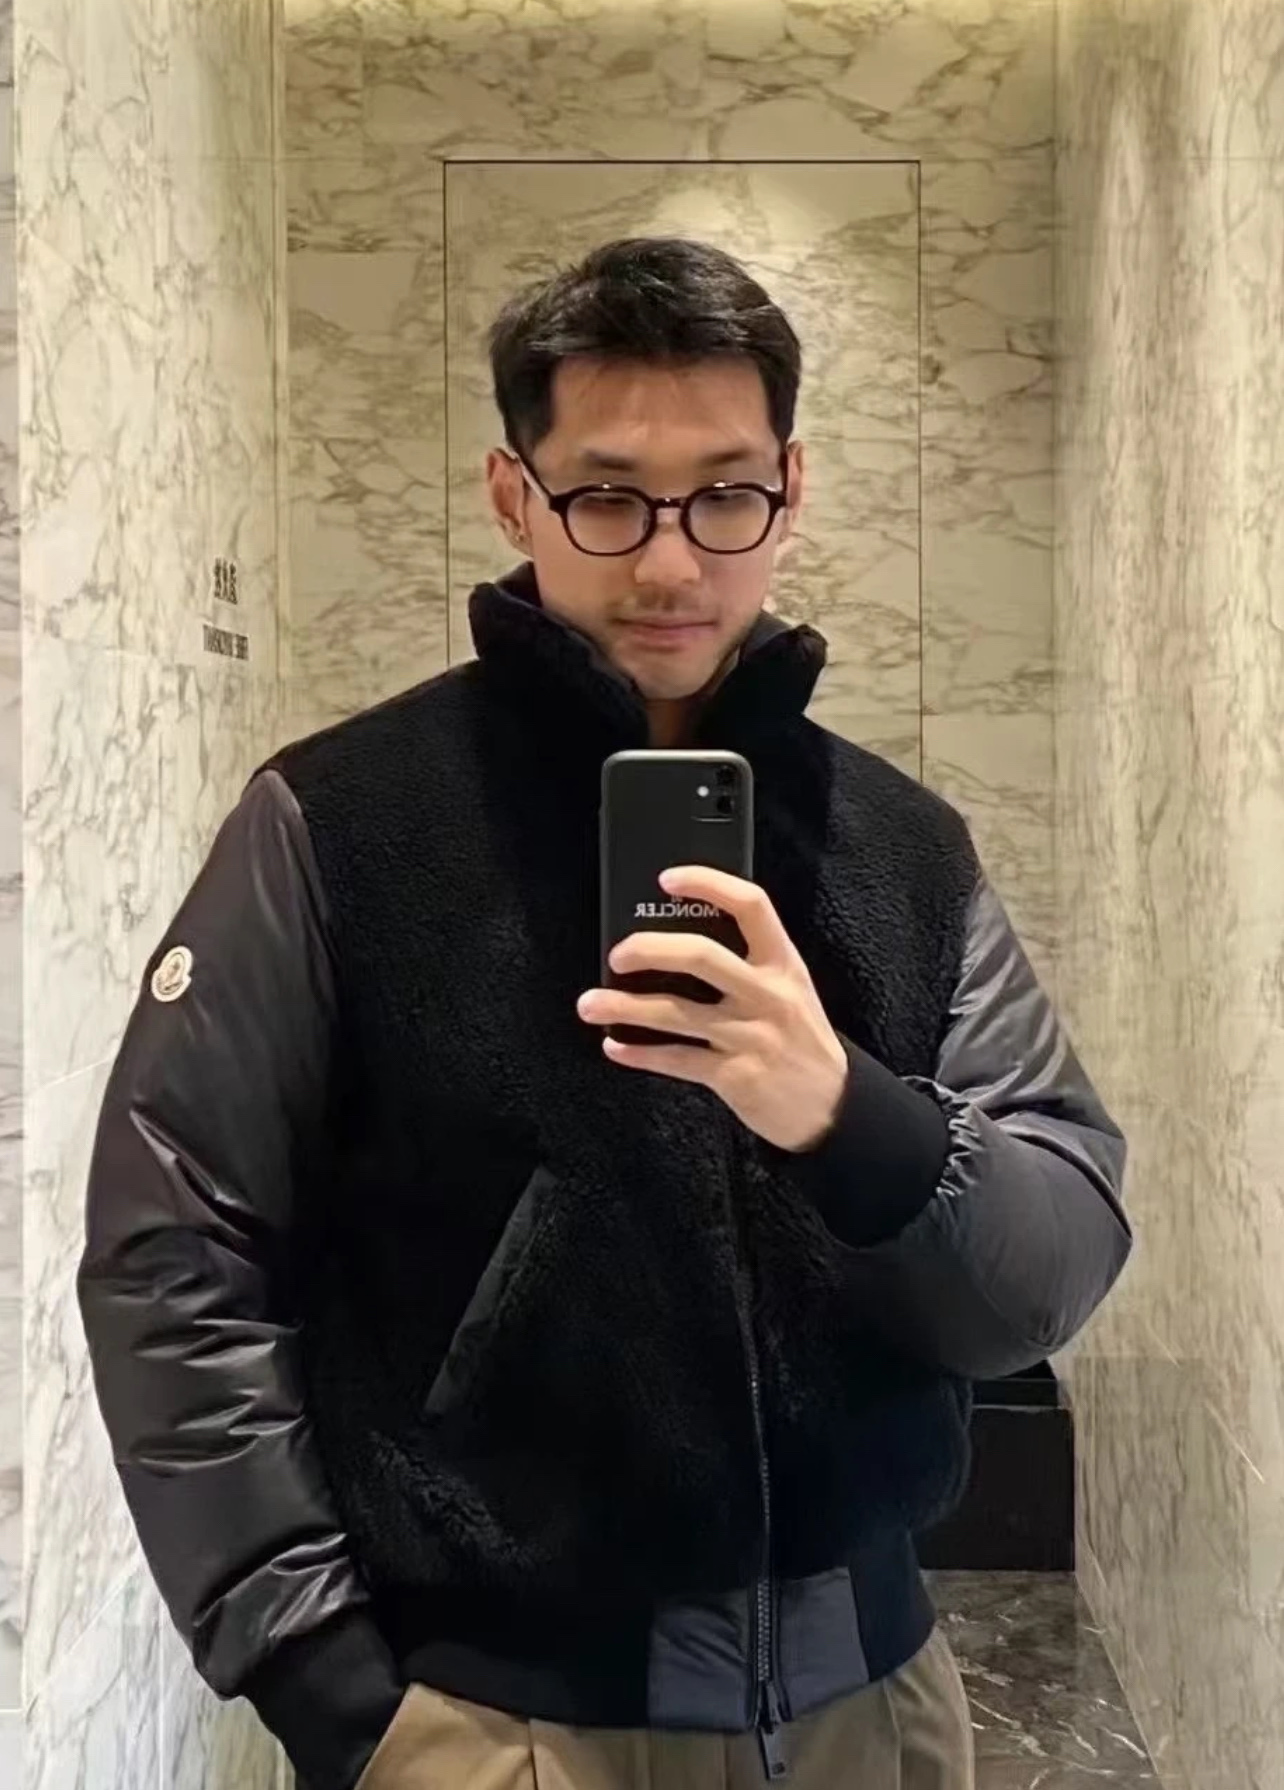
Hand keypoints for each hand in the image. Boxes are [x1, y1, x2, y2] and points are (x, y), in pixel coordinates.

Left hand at [577, 866, 848, 1152]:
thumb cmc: (800, 1039)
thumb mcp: (790, 989)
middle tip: (617, 955)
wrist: (832, 1106)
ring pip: (676, 1013)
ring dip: (624, 1007)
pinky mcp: (735, 1076)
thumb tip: (678, 940)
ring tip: (589, 1003)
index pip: (751, 906)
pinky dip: (639, 1054)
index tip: (668, 878)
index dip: (709, 884)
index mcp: (783, 963)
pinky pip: (676, 1060)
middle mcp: (768, 995)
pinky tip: (615, 1046)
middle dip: (649, 949)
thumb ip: (748, 963)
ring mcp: (750, 1036)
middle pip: (702, 956)